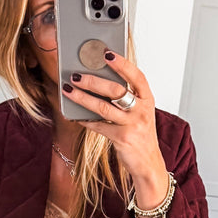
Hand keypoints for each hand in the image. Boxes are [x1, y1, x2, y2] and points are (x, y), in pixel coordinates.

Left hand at [62, 51, 168, 206]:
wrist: (148, 163)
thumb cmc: (140, 134)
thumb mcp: (140, 113)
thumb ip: (127, 98)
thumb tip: (98, 80)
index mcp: (148, 99)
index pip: (137, 76)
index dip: (122, 64)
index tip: (106, 54)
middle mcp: (142, 110)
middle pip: (116, 90)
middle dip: (93, 81)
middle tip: (76, 75)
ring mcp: (133, 125)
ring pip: (103, 107)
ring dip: (82, 97)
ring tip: (68, 90)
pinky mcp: (122, 138)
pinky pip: (99, 125)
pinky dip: (85, 120)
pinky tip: (75, 116)